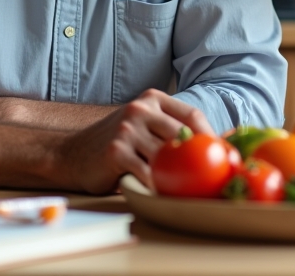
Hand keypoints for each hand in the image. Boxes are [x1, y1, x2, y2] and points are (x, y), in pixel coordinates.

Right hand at [58, 89, 213, 193]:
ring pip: (166, 156)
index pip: (192, 115)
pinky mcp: (117, 151)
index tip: (224, 156)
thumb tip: (218, 143)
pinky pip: (147, 173)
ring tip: (193, 191)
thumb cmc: (116, 145)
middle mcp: (140, 109)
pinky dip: (159, 186)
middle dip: (201, 158)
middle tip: (214, 178)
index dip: (210, 136)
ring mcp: (127, 129)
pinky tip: (166, 195)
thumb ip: (170, 130)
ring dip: (180, 176)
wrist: (70, 155)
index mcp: (152, 99)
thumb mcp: (143, 127)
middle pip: (183, 135)